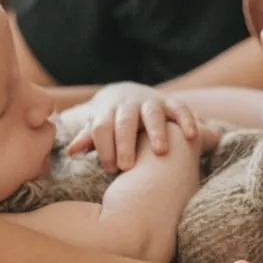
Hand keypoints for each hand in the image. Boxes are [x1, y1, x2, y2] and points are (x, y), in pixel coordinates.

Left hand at [64, 81, 197, 171]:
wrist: (125, 94)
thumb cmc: (110, 121)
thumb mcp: (96, 126)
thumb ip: (87, 138)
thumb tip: (72, 151)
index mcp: (107, 111)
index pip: (101, 127)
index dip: (104, 147)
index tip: (108, 169)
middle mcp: (128, 104)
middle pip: (125, 121)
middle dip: (125, 143)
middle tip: (126, 166)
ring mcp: (150, 101)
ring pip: (153, 113)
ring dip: (156, 131)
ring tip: (160, 152)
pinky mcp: (170, 102)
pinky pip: (180, 108)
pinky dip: (186, 120)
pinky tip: (191, 136)